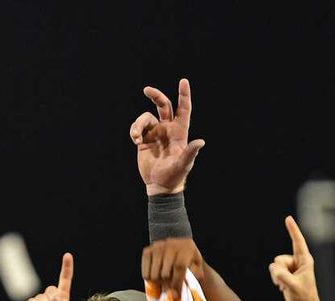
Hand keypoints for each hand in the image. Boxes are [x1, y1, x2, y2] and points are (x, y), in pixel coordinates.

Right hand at [129, 78, 205, 195]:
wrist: (159, 185)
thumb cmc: (175, 175)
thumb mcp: (184, 164)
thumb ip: (190, 152)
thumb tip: (201, 142)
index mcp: (180, 131)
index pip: (183, 109)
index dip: (184, 95)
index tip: (183, 81)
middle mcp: (167, 129)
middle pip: (163, 105)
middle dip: (156, 95)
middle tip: (146, 90)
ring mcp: (155, 133)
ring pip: (146, 118)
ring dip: (138, 124)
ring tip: (135, 137)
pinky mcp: (144, 140)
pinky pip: (136, 128)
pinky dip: (134, 131)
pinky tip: (135, 140)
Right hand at [141, 237, 205, 291]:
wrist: (179, 242)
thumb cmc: (189, 256)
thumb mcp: (197, 264)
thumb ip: (195, 275)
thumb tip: (182, 287)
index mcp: (185, 248)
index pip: (179, 267)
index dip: (177, 282)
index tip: (176, 293)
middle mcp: (170, 246)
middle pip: (165, 274)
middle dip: (168, 285)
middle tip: (170, 287)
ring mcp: (157, 248)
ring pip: (154, 275)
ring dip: (158, 282)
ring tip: (164, 281)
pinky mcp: (147, 251)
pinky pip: (145, 273)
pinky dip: (150, 279)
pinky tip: (156, 276)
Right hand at [269, 216, 323, 300]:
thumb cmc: (304, 297)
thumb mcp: (293, 286)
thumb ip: (282, 276)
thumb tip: (273, 268)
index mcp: (305, 261)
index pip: (298, 242)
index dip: (292, 230)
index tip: (288, 218)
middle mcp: (298, 262)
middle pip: (279, 259)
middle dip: (278, 271)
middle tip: (285, 283)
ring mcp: (292, 267)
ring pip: (275, 266)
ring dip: (277, 277)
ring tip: (285, 286)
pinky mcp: (286, 273)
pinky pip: (275, 271)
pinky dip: (277, 279)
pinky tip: (284, 287)